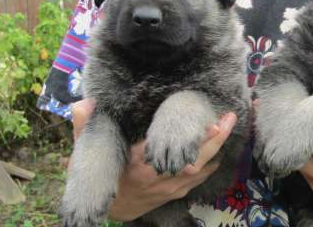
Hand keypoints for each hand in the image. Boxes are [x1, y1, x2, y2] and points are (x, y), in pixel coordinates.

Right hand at [70, 99, 236, 220]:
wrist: (113, 208)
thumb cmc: (104, 174)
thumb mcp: (90, 152)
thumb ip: (85, 126)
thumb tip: (82, 103)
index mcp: (139, 161)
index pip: (168, 146)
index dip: (189, 136)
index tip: (207, 122)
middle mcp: (159, 175)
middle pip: (194, 157)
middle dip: (214, 137)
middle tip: (229, 117)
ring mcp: (171, 186)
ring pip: (201, 168)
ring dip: (218, 148)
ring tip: (230, 126)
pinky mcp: (177, 192)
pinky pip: (199, 178)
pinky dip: (212, 164)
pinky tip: (221, 150)